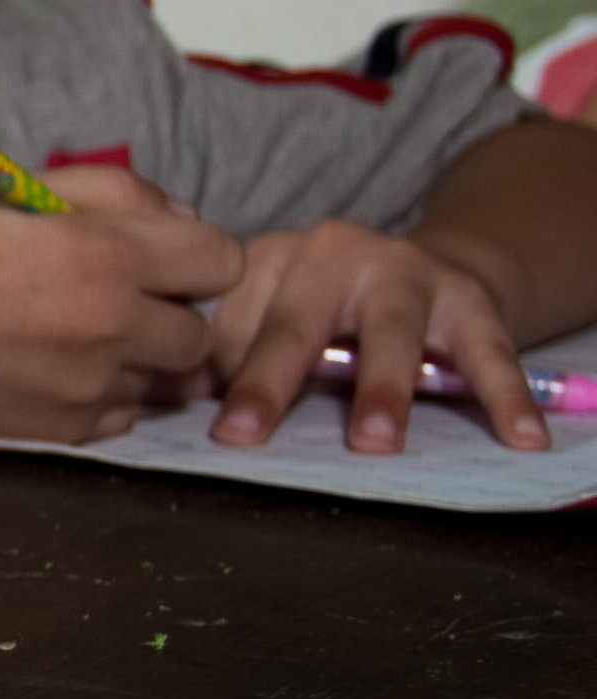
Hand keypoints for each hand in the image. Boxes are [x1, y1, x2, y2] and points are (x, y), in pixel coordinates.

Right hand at [0, 164, 242, 440]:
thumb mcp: (12, 193)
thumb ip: (111, 191)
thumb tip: (184, 214)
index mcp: (102, 252)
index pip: (223, 260)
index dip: (194, 258)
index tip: (156, 260)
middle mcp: (110, 323)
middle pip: (200, 332)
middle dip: (168, 316)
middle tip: (109, 303)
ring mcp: (89, 385)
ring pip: (164, 381)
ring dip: (136, 362)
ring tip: (74, 341)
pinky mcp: (64, 431)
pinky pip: (122, 418)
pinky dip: (102, 399)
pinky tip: (50, 374)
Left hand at [205, 221, 543, 452]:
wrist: (421, 272)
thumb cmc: (323, 310)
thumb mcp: (272, 311)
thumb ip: (233, 352)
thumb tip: (178, 400)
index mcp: (268, 260)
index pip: (229, 321)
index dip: (210, 371)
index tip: (190, 418)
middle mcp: (332, 255)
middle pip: (294, 325)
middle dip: (268, 383)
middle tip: (242, 435)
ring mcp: (405, 273)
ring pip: (389, 335)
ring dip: (381, 391)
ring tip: (374, 443)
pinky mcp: (468, 300)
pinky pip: (489, 354)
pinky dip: (505, 398)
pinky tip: (521, 437)